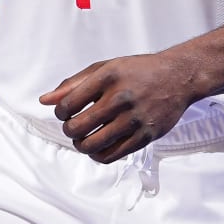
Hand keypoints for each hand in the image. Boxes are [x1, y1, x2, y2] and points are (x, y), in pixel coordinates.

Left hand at [40, 53, 198, 162]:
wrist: (178, 77)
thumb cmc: (136, 71)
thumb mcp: (103, 68)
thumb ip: (72, 84)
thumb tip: (45, 101)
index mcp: (107, 78)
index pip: (68, 104)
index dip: (59, 113)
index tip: (64, 113)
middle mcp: (121, 98)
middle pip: (78, 127)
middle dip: (68, 131)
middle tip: (72, 127)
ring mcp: (135, 119)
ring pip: (93, 145)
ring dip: (81, 145)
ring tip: (83, 139)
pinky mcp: (146, 135)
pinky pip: (113, 155)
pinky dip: (98, 155)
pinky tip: (97, 147)